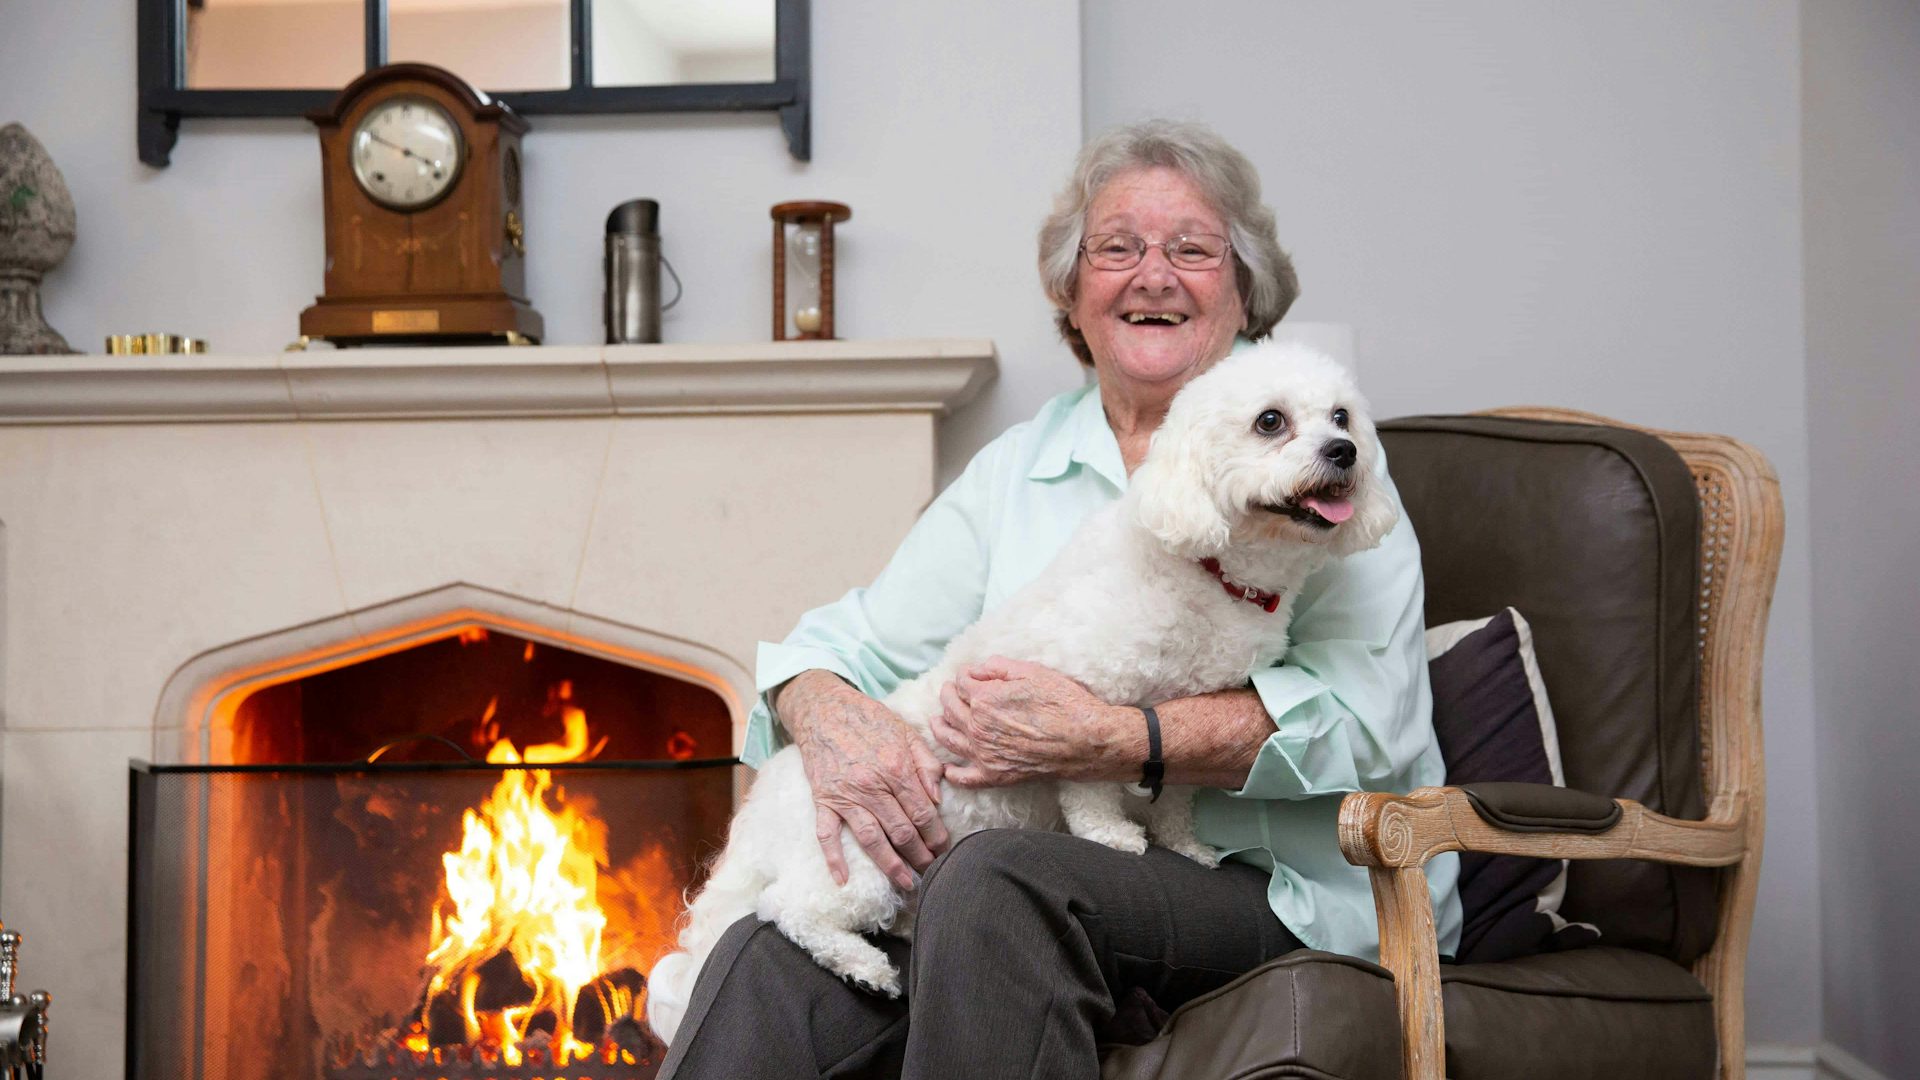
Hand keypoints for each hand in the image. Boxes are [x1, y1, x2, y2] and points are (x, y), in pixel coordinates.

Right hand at [777, 670, 948, 889]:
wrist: (823, 709)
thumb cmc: (869, 720)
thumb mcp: (906, 732)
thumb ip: (927, 764)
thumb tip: (939, 798)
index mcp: (896, 768)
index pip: (923, 813)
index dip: (937, 836)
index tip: (946, 849)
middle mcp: (872, 786)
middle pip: (902, 831)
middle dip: (921, 856)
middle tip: (933, 872)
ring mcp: (845, 796)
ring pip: (871, 839)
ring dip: (890, 866)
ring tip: (906, 884)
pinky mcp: (823, 800)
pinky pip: (827, 834)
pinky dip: (833, 859)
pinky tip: (843, 879)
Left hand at [930, 656, 1133, 786]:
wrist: (1086, 740)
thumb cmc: (1064, 703)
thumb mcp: (1033, 672)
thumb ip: (998, 667)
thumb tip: (975, 669)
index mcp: (985, 698)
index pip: (961, 682)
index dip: (964, 676)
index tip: (968, 675)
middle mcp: (978, 727)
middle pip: (950, 708)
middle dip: (948, 696)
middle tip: (949, 692)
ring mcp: (984, 753)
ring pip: (948, 739)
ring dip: (939, 727)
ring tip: (937, 721)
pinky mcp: (995, 775)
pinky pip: (965, 778)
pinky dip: (952, 774)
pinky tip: (947, 769)